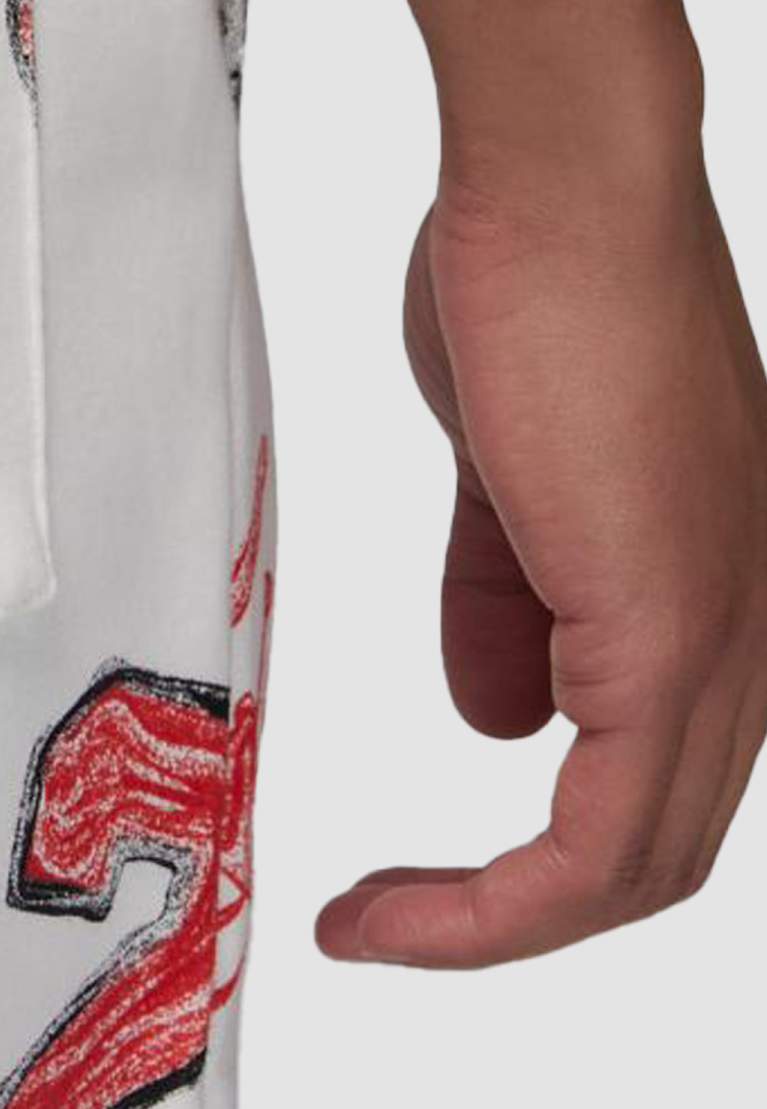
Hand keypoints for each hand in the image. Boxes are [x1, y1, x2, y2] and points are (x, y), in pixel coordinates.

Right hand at [316, 117, 766, 967]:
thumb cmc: (538, 278)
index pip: (652, 775)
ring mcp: (721, 636)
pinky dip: (497, 902)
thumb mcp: (508, 470)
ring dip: (494, 921)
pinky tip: (405, 901)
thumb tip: (497, 705)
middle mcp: (747, 630)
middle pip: (655, 846)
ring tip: (377, 923)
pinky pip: (598, 840)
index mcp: (711, 590)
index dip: (536, 849)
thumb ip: (507, 592)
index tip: (416, 870)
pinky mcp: (668, 635)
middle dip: (510, 906)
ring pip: (638, 863)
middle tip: (386, 915)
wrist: (563, 186)